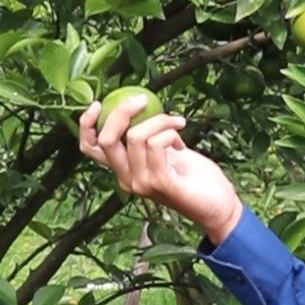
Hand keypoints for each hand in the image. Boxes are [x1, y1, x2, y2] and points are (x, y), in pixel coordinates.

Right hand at [78, 97, 242, 242]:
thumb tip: (139, 104)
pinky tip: (181, 140)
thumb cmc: (193, 176)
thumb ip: (148, 135)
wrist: (218, 205)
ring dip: (160, 120)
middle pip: (106, 139)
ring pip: (135, 136)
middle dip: (122, 111)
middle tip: (143, 100)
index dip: (86, 124)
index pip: (90, 148)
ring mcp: (141, 183)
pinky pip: (157, 145)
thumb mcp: (165, 149)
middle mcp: (126, 178)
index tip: (99, 103)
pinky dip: (170, 133)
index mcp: (123, 169)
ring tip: (178, 123)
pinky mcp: (160, 183)